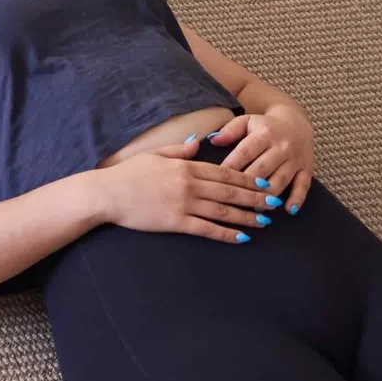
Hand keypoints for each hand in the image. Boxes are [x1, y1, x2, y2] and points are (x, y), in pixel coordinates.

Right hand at [98, 139, 273, 242]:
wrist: (107, 193)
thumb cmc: (128, 174)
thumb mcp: (154, 154)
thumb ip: (179, 150)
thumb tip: (198, 143)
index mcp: (185, 166)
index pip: (224, 173)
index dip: (247, 179)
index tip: (264, 183)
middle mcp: (189, 184)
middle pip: (230, 192)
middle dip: (255, 198)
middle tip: (274, 203)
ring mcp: (183, 204)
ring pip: (224, 211)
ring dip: (247, 217)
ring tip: (265, 221)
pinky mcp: (175, 222)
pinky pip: (207, 229)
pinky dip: (227, 234)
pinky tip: (241, 238)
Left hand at [209, 103, 314, 212]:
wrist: (296, 122)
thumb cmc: (264, 126)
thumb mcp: (246, 121)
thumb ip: (230, 131)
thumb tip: (212, 141)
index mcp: (264, 134)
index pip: (245, 153)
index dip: (231, 167)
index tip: (218, 181)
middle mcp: (281, 147)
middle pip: (262, 169)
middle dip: (247, 185)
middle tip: (234, 200)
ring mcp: (295, 159)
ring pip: (281, 180)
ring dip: (268, 195)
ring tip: (256, 209)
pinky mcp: (306, 169)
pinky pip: (303, 186)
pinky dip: (297, 199)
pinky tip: (289, 210)